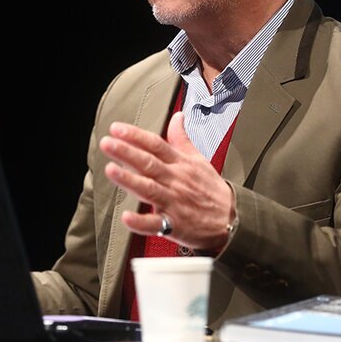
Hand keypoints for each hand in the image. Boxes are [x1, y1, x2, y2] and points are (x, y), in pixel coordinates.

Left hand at [100, 111, 234, 250]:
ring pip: (149, 189)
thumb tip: (177, 116)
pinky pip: (156, 224)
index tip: (117, 128)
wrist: (232, 219)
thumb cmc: (211, 189)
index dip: (136, 135)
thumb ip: (182, 138)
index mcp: (180, 164)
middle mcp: (175, 181)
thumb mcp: (199, 159)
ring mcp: (174, 202)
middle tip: (108, 143)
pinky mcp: (175, 225)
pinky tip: (126, 216)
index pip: (156, 145)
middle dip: (127, 152)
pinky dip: (141, 221)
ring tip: (110, 170)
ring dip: (129, 180)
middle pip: (149, 163)